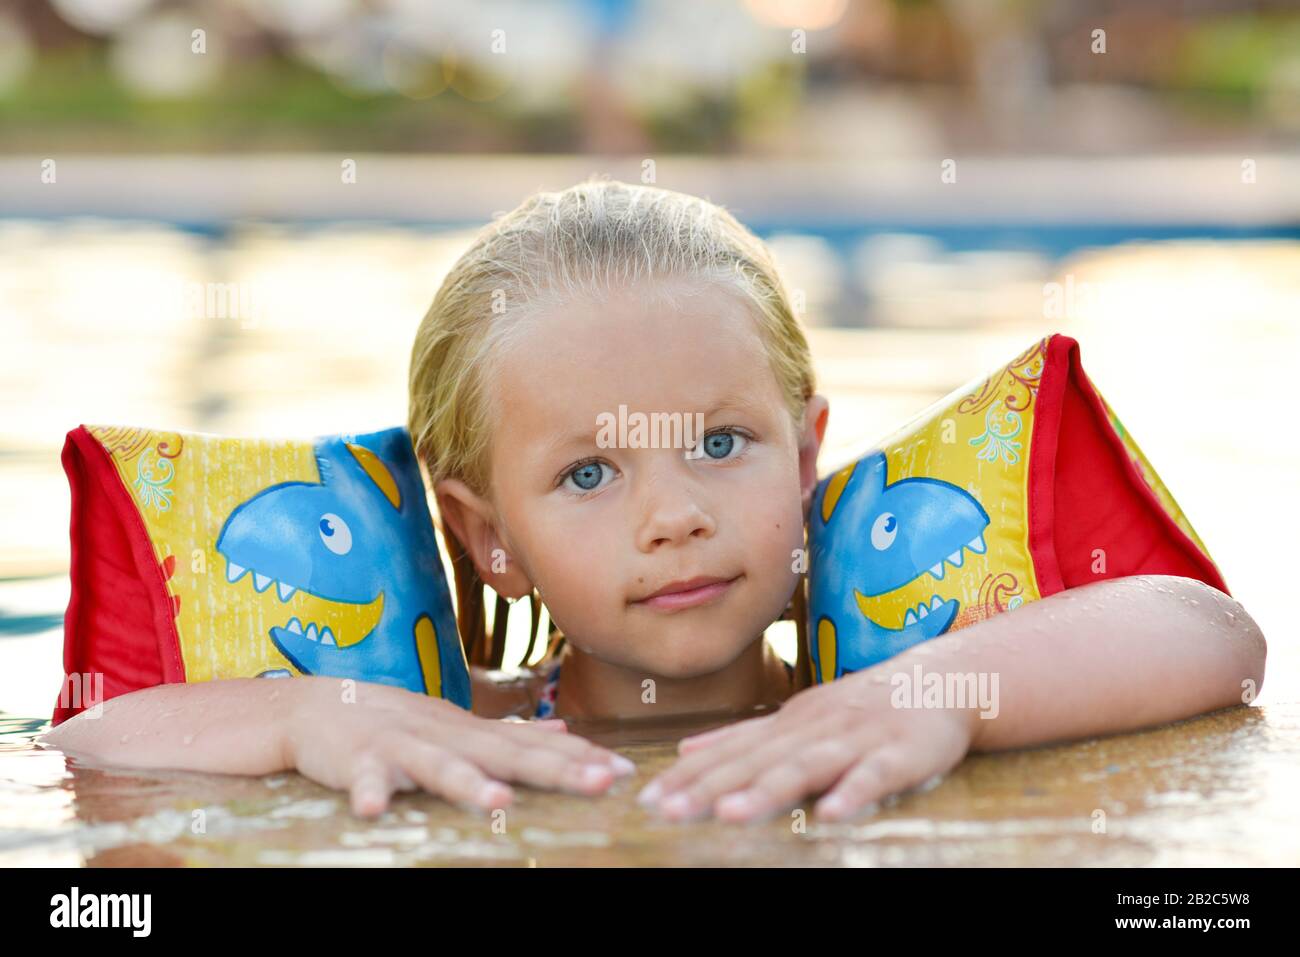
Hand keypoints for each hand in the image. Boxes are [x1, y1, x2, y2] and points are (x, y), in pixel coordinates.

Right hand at [285, 676, 635, 817]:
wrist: (315, 706)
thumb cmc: (393, 722)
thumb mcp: (457, 727)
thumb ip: (508, 734)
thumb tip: (564, 733)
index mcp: (472, 734)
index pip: (535, 746)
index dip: (580, 757)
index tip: (625, 772)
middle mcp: (446, 736)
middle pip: (505, 754)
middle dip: (553, 769)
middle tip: (599, 782)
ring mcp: (402, 746)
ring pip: (439, 765)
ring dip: (467, 784)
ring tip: (499, 804)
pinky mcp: (357, 760)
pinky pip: (364, 780)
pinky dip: (369, 793)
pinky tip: (375, 813)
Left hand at [636, 667, 976, 822]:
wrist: (940, 682)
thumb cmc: (862, 709)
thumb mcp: (797, 718)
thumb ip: (744, 737)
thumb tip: (683, 750)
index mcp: (786, 724)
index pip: (730, 753)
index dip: (689, 777)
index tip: (648, 799)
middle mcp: (813, 728)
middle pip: (756, 762)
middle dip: (710, 787)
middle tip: (666, 811)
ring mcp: (856, 739)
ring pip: (806, 766)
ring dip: (768, 790)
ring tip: (729, 814)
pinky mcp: (900, 754)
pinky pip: (875, 776)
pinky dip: (853, 793)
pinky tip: (831, 815)